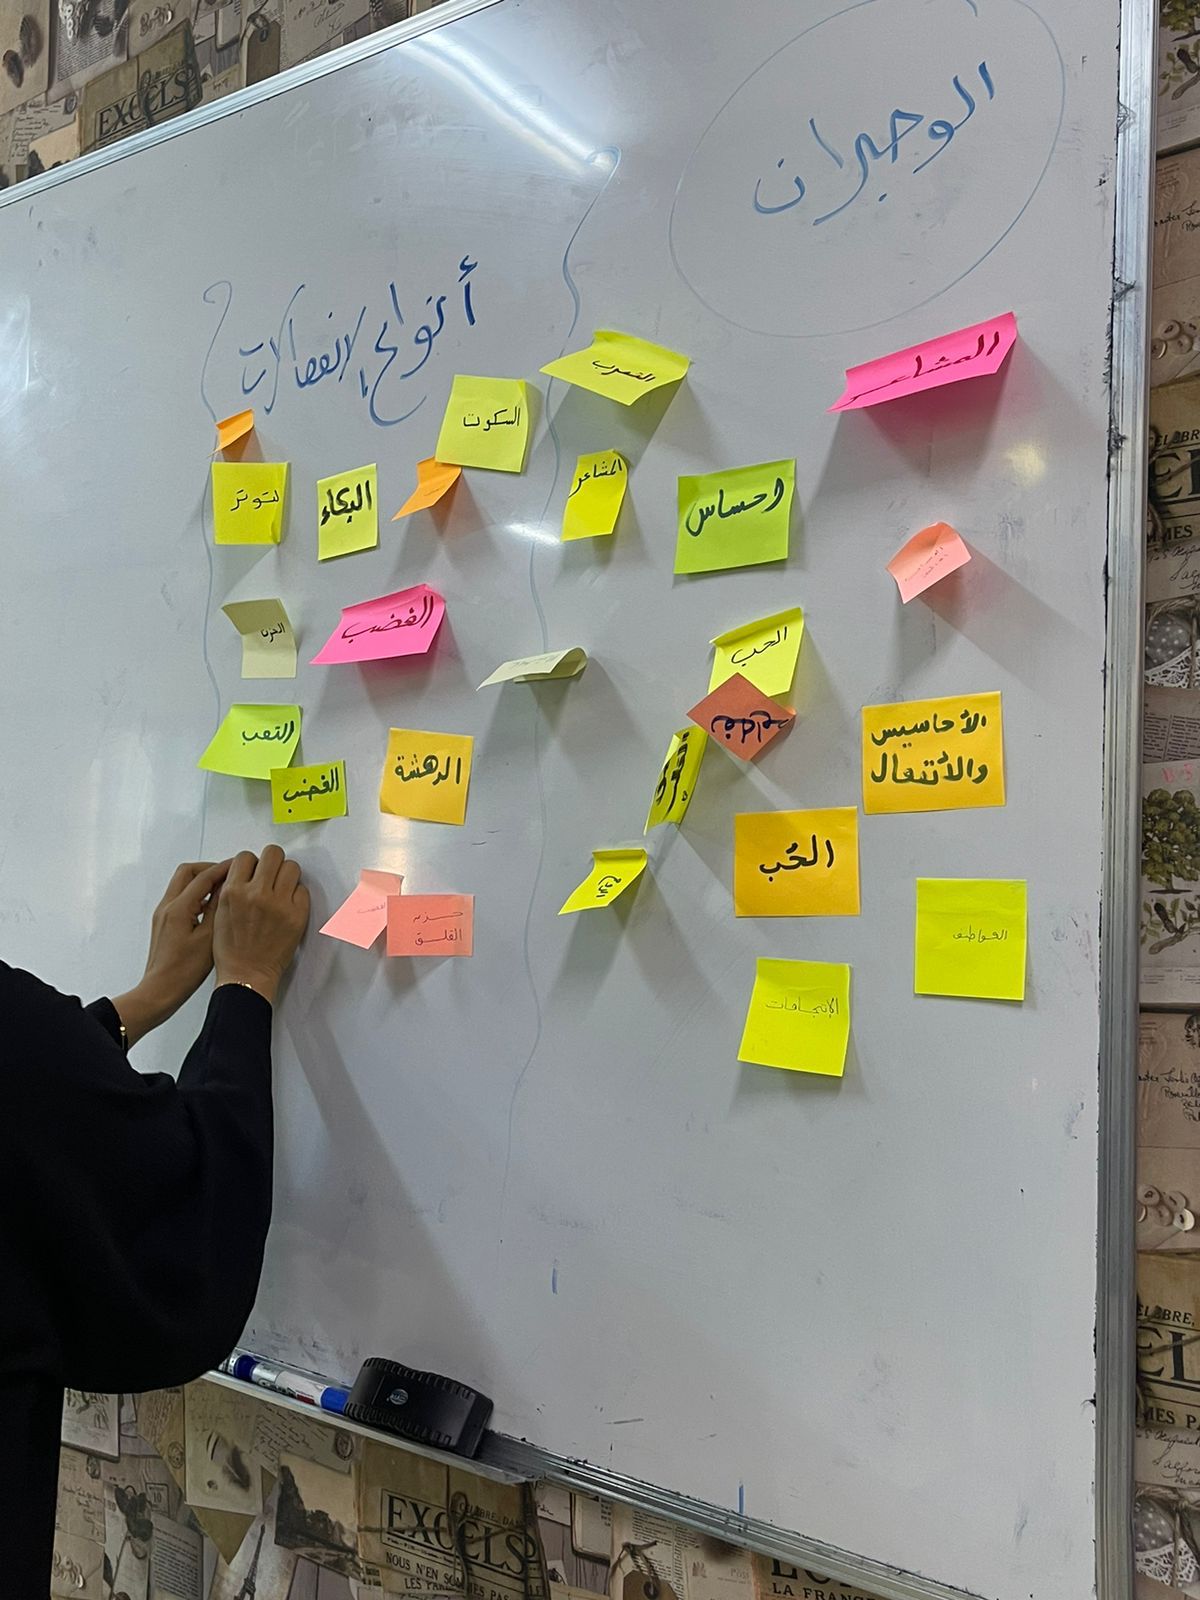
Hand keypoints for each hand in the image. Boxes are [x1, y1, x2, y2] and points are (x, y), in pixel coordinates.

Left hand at [113, 860, 230, 1045]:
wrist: (160, 990)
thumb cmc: (183, 972)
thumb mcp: (209, 938)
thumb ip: (219, 909)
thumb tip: (227, 889)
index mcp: (179, 909)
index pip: (204, 876)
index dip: (224, 868)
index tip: (240, 865)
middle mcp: (167, 907)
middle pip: (187, 872)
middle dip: (209, 869)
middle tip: (228, 874)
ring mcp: (163, 914)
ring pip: (182, 884)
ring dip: (202, 881)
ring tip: (222, 888)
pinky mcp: (164, 923)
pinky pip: (180, 897)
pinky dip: (196, 894)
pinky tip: (210, 907)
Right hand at [212, 845, 309, 1004]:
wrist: (246, 975)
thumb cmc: (231, 949)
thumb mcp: (220, 912)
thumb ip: (231, 888)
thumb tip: (246, 870)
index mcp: (233, 892)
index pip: (246, 856)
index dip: (251, 864)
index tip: (254, 872)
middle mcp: (256, 894)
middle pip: (273, 854)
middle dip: (272, 862)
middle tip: (272, 875)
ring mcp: (279, 903)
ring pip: (292, 867)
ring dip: (287, 875)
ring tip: (281, 889)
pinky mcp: (297, 915)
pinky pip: (303, 889)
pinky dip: (297, 895)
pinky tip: (288, 906)